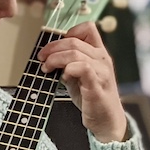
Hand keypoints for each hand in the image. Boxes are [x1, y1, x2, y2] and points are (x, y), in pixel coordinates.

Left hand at [38, 21, 127, 142]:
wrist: (107, 120)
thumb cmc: (92, 98)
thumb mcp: (78, 76)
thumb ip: (68, 64)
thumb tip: (49, 57)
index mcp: (98, 53)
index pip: (87, 28)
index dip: (68, 33)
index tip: (55, 47)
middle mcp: (102, 59)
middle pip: (74, 41)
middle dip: (52, 47)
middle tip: (42, 58)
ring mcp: (102, 71)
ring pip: (76, 53)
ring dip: (56, 59)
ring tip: (47, 68)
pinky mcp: (97, 85)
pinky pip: (83, 68)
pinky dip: (69, 69)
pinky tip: (64, 77)